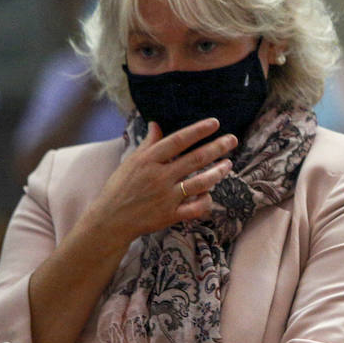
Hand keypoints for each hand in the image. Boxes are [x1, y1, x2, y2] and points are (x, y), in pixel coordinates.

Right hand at [86, 118, 236, 246]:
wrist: (110, 220)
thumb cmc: (120, 187)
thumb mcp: (131, 162)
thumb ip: (148, 144)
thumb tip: (157, 123)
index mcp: (148, 161)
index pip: (178, 141)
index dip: (198, 131)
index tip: (215, 123)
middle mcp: (159, 177)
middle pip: (195, 159)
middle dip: (217, 147)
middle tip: (233, 139)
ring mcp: (166, 197)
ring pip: (200, 183)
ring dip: (218, 172)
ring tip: (229, 164)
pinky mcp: (170, 216)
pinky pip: (196, 208)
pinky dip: (206, 201)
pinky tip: (210, 193)